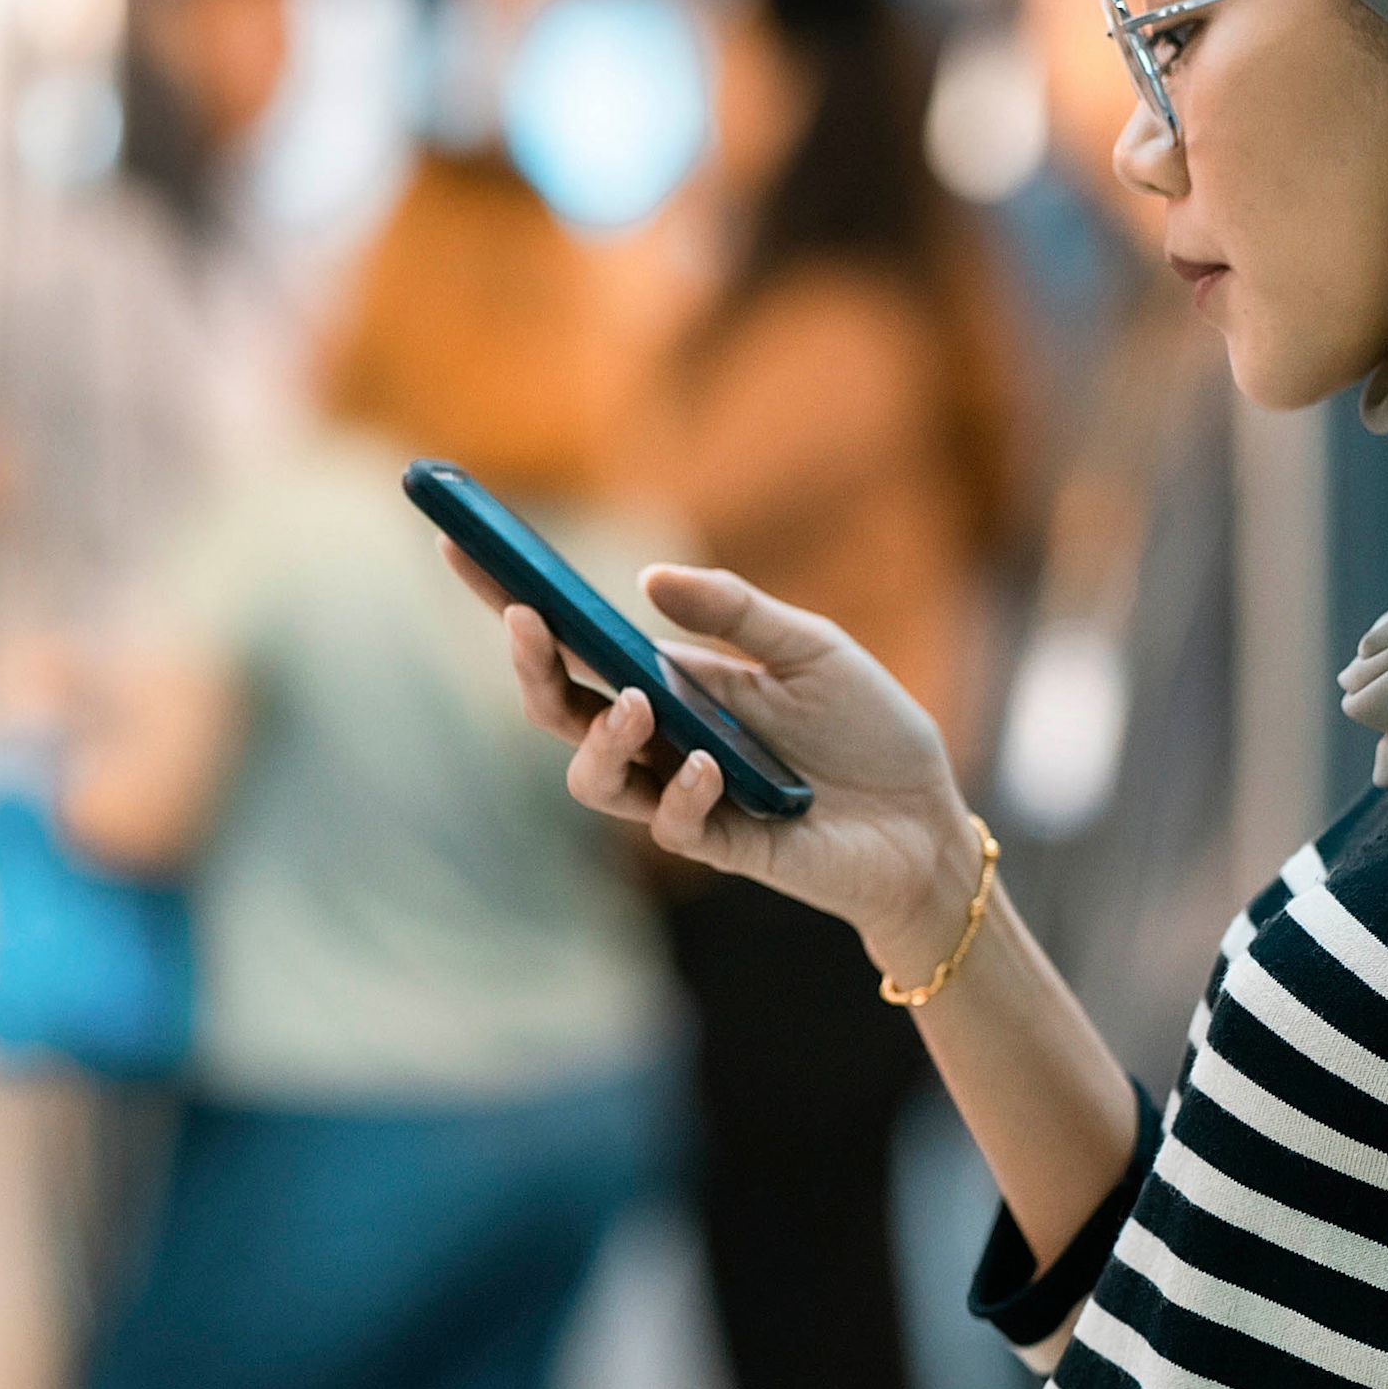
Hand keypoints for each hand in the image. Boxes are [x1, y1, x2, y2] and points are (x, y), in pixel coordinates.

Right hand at [459, 553, 978, 981]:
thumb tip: (648, 578)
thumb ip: (735, 611)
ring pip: (591, 778)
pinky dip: (680, 794)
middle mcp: (664, 737)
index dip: (510, 595)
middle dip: (527, 663)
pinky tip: (711, 769)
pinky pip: (669, 826)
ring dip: (601, 738)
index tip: (459, 543)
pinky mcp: (720, 845)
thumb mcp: (811, 648)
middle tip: (525, 618)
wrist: (928, 820)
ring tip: (638, 704)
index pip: (575, 638)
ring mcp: (683, 794)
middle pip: (558, 707)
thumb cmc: (870, 730)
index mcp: (672, 679)